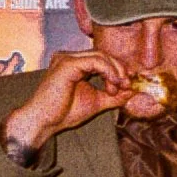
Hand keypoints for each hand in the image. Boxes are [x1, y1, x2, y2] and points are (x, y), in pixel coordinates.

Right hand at [1, 50, 133, 152]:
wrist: (44, 122)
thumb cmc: (63, 113)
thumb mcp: (96, 102)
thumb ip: (113, 95)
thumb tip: (132, 91)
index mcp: (74, 64)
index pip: (102, 59)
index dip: (118, 69)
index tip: (128, 84)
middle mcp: (69, 58)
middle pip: (103, 55)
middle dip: (119, 69)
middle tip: (127, 85)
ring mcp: (67, 58)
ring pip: (101, 56)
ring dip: (115, 71)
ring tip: (118, 88)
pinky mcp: (67, 64)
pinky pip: (95, 61)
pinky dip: (108, 71)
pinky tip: (112, 83)